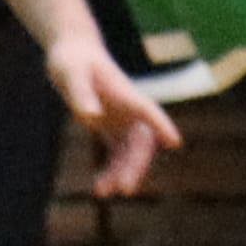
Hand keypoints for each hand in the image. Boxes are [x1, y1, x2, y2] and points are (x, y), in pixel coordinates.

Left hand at [42, 32, 177, 197]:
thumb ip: (81, 94)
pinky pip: (118, 154)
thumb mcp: (70, 74)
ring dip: (122, 172)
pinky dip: (112, 170)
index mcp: (125, 93)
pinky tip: (101, 188)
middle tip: (125, 188)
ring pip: (131, 152)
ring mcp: (123, 119)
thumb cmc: (71, 59)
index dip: (161, 125)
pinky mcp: (111, 127)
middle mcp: (130, 109)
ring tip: (103, 192)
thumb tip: (90, 117)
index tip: (175, 142)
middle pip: (141, 141)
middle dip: (136, 165)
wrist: (71, 53)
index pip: (148, 111)